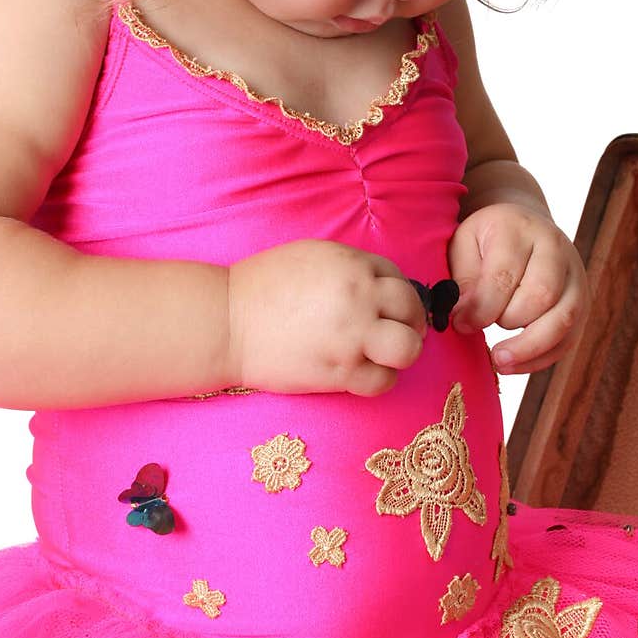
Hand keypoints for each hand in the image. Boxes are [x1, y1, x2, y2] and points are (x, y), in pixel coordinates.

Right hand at [226, 239, 426, 395]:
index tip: (390, 309)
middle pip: (411, 309)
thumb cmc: (259, 288)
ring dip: (401, 353)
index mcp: (351, 264)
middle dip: (409, 322)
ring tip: (384, 357)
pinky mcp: (341, 370)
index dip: (397, 295)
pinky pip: (383, 380)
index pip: (397, 276)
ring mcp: (353, 335)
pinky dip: (378, 380)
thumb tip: (375, 285)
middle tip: (396, 333)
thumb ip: (347, 267)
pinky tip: (362, 374)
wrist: (227, 322)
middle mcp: (359, 296)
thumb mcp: (309, 257)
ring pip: (407, 348)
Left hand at [448, 204, 588, 372]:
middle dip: (508, 321)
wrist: (524, 226)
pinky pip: (569, 339)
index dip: (482, 308)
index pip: (505, 275)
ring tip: (498, 361)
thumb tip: (463, 318)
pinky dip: (541, 358)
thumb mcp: (464, 245)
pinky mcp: (583, 302)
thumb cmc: (488, 241)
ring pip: (564, 319)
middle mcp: (556, 249)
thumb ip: (463, 279)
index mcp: (520, 229)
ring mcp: (575, 276)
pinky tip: (514, 364)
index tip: (460, 325)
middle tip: (480, 331)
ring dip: (529, 348)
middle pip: (542, 296)